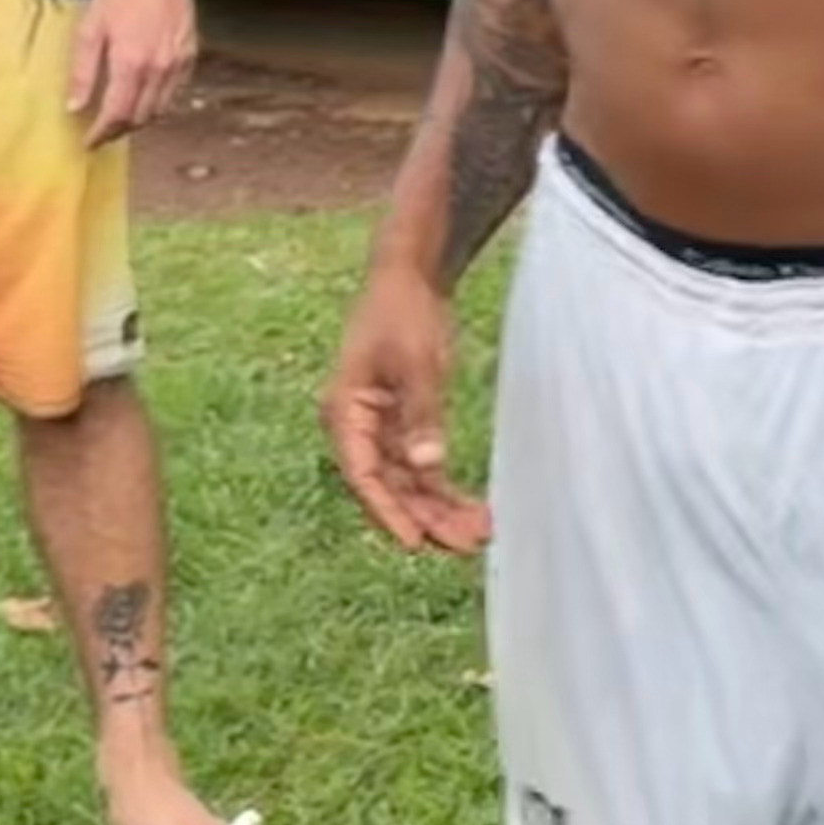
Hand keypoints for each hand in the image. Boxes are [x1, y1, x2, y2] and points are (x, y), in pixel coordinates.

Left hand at [67, 0, 197, 148]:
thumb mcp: (90, 29)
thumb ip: (83, 72)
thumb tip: (75, 108)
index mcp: (131, 64)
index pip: (117, 114)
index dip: (102, 133)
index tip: (88, 142)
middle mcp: (159, 71)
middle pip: (141, 118)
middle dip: (119, 130)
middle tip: (102, 133)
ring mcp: (179, 65)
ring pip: (161, 109)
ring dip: (140, 120)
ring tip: (122, 118)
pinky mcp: (191, 57)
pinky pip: (176, 92)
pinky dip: (159, 103)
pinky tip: (145, 96)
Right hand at [323, 257, 490, 554]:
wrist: (409, 279)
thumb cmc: (404, 314)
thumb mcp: (418, 364)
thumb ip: (421, 416)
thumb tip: (426, 466)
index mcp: (344, 414)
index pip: (364, 476)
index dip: (389, 512)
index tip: (417, 542)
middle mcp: (355, 428)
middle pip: (389, 486)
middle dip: (427, 518)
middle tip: (467, 545)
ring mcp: (378, 428)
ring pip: (407, 481)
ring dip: (440, 508)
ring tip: (479, 533)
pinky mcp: (400, 423)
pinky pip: (419, 465)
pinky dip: (442, 485)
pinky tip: (470, 507)